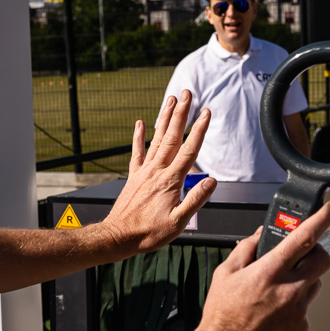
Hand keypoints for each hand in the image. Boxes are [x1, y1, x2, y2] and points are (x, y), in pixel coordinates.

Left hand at [99, 91, 215, 254]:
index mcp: (170, 181)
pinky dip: (139, 136)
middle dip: (182, 114)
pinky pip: (137, 152)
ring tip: (171, 100)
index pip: (189, 151)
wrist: (119, 236)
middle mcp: (157, 171)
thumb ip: (196, 200)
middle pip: (173, 137)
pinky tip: (141, 123)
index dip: (199, 130)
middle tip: (187, 94)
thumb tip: (211, 182)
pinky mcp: (134, 176)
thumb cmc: (148, 233)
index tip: (206, 113)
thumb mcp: (178, 222)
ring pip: (157, 139)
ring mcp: (144, 172)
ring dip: (165, 118)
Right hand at [184, 202, 329, 330]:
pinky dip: (296, 303)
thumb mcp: (225, 273)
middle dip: (316, 252)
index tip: (328, 209)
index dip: (321, 219)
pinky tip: (276, 309)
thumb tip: (259, 235)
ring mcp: (298, 310)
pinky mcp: (301, 327)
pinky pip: (306, 307)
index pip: (304, 237)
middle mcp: (289, 290)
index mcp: (269, 271)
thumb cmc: (222, 314)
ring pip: (316, 284)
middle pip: (322, 259)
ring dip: (304, 279)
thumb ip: (246, 249)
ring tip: (280, 287)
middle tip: (302, 254)